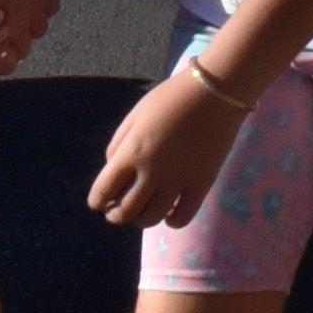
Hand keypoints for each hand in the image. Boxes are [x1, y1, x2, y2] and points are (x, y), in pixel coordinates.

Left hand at [92, 62, 250, 230]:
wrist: (215, 91)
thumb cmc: (171, 98)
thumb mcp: (135, 116)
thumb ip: (117, 145)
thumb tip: (112, 173)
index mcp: (131, 153)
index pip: (102, 192)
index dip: (97, 201)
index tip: (100, 202)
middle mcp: (152, 172)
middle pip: (125, 212)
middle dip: (116, 215)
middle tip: (117, 210)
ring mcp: (178, 181)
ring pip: (151, 219)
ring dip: (140, 220)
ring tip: (141, 211)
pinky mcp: (201, 184)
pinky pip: (182, 217)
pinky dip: (171, 221)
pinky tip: (169, 213)